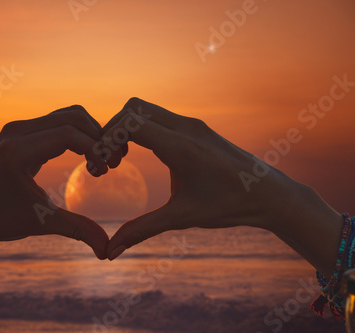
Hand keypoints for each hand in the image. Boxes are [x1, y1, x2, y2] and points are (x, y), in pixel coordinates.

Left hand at [0, 106, 109, 272]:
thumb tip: (107, 251)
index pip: (69, 134)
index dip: (95, 149)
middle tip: (109, 163)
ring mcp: (18, 128)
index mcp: (17, 152)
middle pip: (72, 117)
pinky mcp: (21, 130)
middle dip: (97, 137)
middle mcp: (17, 132)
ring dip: (89, 133)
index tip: (105, 171)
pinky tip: (85, 156)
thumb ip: (77, 229)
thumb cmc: (1, 220)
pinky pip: (57, 121)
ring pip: (67, 115)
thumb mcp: (41, 223)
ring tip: (99, 160)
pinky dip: (77, 133)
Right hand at [102, 98, 341, 275]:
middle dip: (112, 130)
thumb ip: (141, 230)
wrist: (268, 193)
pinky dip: (142, 129)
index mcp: (180, 146)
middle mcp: (185, 127)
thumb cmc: (228, 205)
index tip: (102, 165)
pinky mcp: (195, 128)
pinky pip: (159, 117)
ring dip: (127, 129)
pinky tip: (143, 154)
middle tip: (110, 162)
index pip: (129, 123)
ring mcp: (192, 124)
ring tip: (122, 159)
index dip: (106, 139)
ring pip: (145, 109)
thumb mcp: (181, 217)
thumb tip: (109, 252)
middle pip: (132, 108)